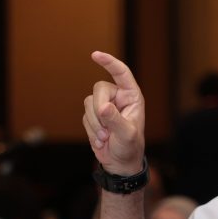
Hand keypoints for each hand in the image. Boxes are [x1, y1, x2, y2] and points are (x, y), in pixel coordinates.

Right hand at [83, 52, 145, 175]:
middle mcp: (118, 98)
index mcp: (132, 97)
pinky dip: (91, 130)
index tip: (95, 55)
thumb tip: (102, 107)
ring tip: (106, 138)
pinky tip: (101, 141)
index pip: (121, 73)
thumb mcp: (127, 135)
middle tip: (106, 130)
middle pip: (98, 90)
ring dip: (95, 124)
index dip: (109, 62)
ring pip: (89, 103)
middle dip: (98, 110)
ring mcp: (105, 106)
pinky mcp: (94, 116)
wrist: (120, 163)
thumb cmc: (130, 148)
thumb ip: (115, 120)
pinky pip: (85, 116)